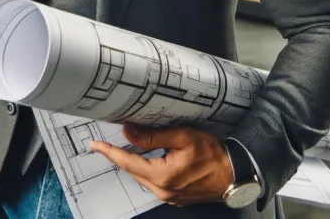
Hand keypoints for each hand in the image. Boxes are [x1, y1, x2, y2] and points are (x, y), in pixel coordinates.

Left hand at [89, 123, 233, 206]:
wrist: (235, 174)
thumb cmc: (213, 154)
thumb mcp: (183, 137)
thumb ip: (152, 136)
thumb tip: (127, 131)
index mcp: (162, 176)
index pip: (128, 162)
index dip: (110, 152)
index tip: (95, 145)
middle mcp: (162, 190)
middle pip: (133, 171)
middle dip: (120, 156)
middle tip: (106, 143)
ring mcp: (169, 196)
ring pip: (142, 177)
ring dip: (133, 163)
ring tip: (124, 149)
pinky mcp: (175, 197)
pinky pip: (153, 183)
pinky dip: (146, 171)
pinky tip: (146, 160)